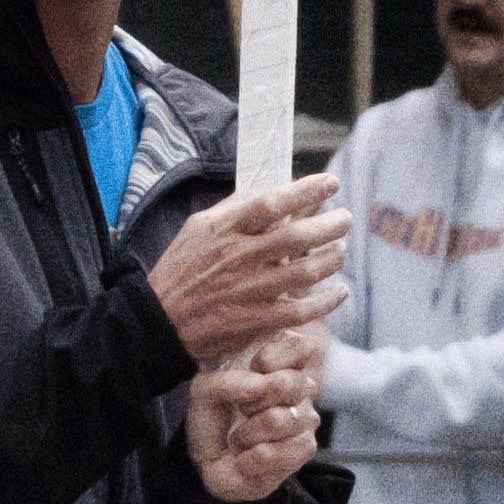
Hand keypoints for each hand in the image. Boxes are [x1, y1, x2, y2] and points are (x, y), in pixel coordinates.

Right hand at [143, 177, 347, 356]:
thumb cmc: (178, 272)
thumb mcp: (196, 229)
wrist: (158, 321)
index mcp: (225, 230)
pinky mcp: (255, 320)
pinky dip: (325, 301)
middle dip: (329, 225)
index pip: (272, 202)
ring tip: (340, 251)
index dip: (305, 190)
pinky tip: (338, 292)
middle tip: (345, 219)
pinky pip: (300, 310)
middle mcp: (239, 257)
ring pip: (304, 272)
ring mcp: (249, 290)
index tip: (329, 183)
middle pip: (296, 236)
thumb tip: (263, 189)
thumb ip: (231, 210)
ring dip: (330, 259)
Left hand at [188, 332, 324, 503]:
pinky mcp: (305, 449)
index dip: (273, 356)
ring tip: (240, 438)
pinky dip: (250, 459)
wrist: (211, 460)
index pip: (299, 344)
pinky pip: (279, 452)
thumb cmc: (213, 419)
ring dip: (246, 434)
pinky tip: (248, 457)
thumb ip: (224, 382)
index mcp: (280, 363)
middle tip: (241, 411)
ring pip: (279, 420)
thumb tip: (258, 384)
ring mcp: (306, 418)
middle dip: (250, 402)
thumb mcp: (204, 393)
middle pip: (288, 383)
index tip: (252, 369)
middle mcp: (300, 388)